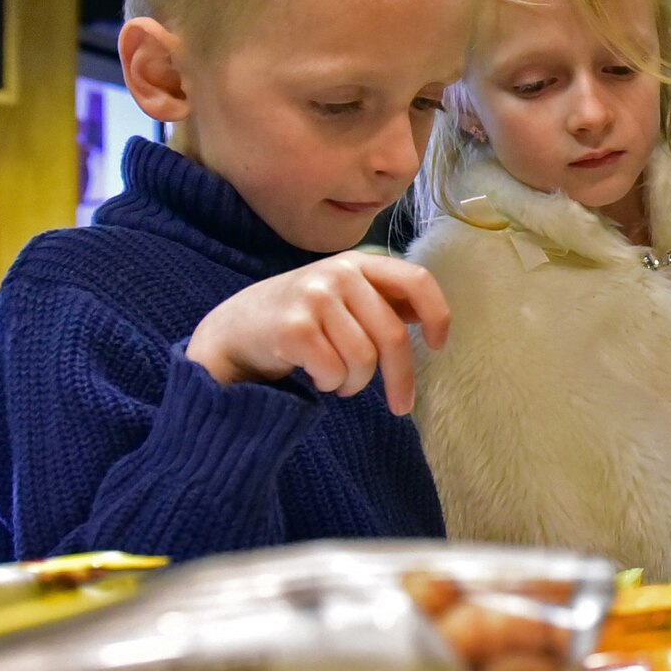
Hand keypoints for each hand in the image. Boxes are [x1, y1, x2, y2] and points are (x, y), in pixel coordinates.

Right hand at [187, 252, 449, 413]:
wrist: (232, 330)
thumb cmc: (299, 318)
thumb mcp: (343, 298)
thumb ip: (383, 302)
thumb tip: (430, 317)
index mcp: (359, 263)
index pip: (416, 280)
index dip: (437, 314)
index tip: (438, 346)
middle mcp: (339, 273)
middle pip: (391, 335)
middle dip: (400, 378)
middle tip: (400, 406)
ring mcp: (314, 297)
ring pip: (363, 358)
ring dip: (354, 383)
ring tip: (338, 381)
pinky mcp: (293, 326)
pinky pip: (334, 370)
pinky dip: (330, 383)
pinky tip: (316, 377)